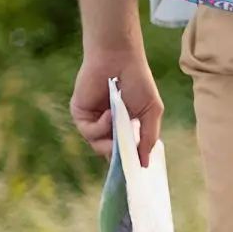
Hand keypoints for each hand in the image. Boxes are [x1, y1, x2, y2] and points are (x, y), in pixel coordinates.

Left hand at [71, 49, 162, 168]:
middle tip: (126, 157)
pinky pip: (89, 132)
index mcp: (126, 125)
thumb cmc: (139, 81)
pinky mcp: (81, 115)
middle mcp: (108, 126)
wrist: (119, 59)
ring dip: (110, 139)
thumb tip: (145, 163)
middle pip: (111, 153)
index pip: (125, 150)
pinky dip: (101, 127)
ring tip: (119, 123)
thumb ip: (149, 137)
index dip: (129, 161)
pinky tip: (110, 113)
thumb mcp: (151, 110)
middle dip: (119, 156)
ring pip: (99, 146)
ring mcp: (94, 121)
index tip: (135, 172)